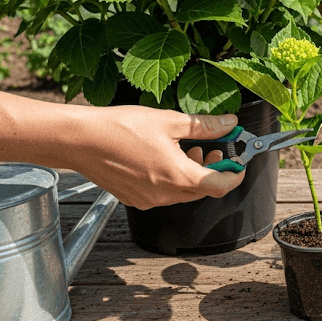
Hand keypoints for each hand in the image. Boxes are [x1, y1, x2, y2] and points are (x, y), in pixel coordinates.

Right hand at [68, 107, 246, 209]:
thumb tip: (229, 123)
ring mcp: (147, 199)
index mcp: (178, 177)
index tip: (240, 162)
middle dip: (214, 170)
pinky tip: (165, 156)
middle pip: (203, 190)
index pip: (221, 186)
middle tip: (215, 147)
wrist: (80, 140)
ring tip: (189, 148)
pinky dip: (172, 178)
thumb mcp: (170, 121)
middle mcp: (164, 195)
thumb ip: (204, 126)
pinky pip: (163, 193)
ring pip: (183, 192)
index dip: (235, 175)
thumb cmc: (120, 128)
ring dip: (192, 173)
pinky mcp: (134, 198)